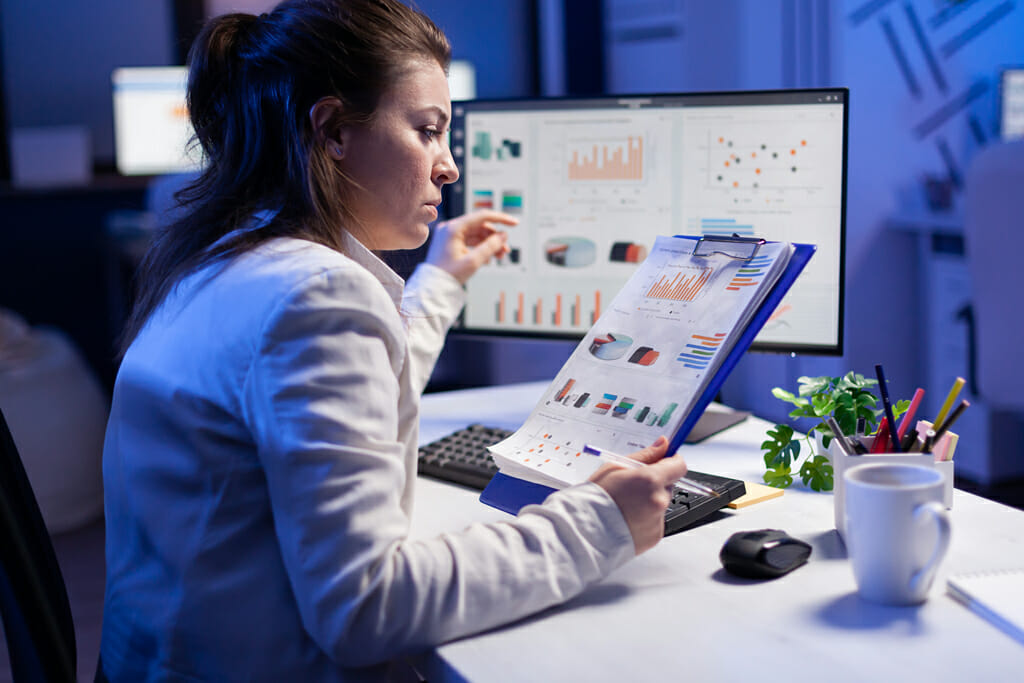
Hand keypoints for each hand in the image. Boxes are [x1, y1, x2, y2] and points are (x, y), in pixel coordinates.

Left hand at [426, 210, 516, 283]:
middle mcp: (450, 229)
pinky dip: (481, 247)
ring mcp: (449, 236)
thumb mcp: (473, 261)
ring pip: (476, 234)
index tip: (514, 223)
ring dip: (490, 243)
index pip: (482, 216)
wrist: (433, 288)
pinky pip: (470, 241)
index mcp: (453, 228)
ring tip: (499, 255)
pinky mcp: (450, 244)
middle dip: (495, 236)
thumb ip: (490, 246)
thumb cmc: (447, 275)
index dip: (500, 219)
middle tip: (505, 248)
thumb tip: (503, 236)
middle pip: (480, 226)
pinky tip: (488, 257)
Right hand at [588, 436, 688, 553]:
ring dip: (649, 502)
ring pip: (660, 504)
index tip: (664, 460)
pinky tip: (626, 519)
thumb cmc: (594, 498)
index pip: (678, 466)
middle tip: (631, 487)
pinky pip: (655, 521)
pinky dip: (644, 519)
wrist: (583, 531)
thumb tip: (663, 444)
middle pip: (668, 486)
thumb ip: (645, 456)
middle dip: (654, 483)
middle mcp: (658, 501)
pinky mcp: (655, 536)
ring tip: (624, 506)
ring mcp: (658, 521)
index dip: (672, 461)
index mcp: (650, 480)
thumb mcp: (615, 467)